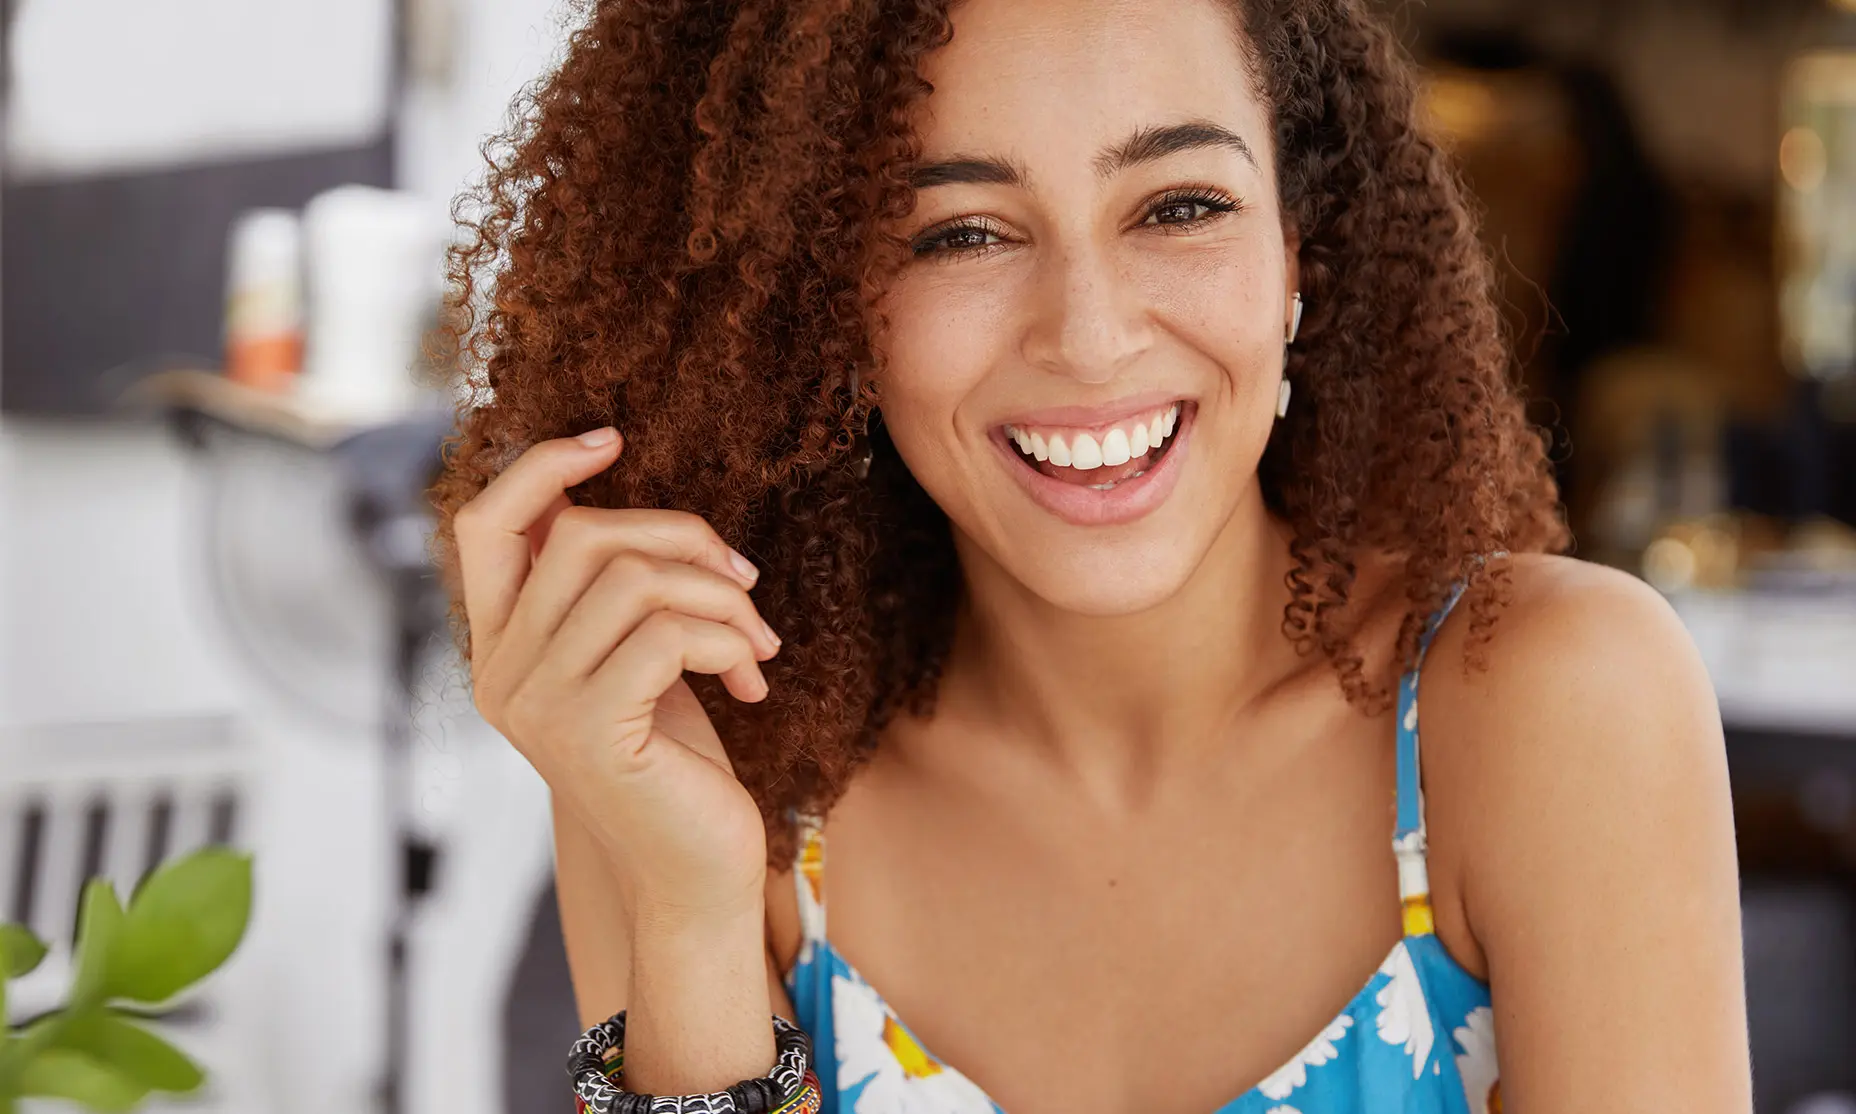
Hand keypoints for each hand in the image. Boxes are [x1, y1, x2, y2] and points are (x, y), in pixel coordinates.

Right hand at [454, 427, 778, 923]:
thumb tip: (601, 487)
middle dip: (683, 537)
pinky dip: (729, 640)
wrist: (695, 872)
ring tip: (758, 640)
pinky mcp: (591, 733)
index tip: (613, 439)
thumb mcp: (633, 658)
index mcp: (499, 647)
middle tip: (744, 578)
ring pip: (634, 578)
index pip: (482, 523)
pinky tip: (753, 680)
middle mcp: (501, 673)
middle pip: (582, 536)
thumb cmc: (674, 760)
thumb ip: (605, 589)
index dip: (540, 466)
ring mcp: (539, 704)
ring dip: (721, 595)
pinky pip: (667, 634)